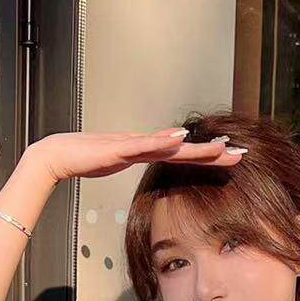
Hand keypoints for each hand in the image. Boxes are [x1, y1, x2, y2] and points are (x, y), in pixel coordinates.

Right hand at [25, 127, 245, 184]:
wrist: (57, 155)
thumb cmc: (84, 159)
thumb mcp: (120, 161)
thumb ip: (140, 156)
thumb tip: (159, 156)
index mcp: (147, 150)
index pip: (184, 155)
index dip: (209, 156)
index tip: (232, 157)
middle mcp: (144, 144)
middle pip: (185, 150)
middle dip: (214, 153)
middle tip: (242, 153)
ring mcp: (133, 144)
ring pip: (171, 146)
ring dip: (196, 147)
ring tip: (221, 148)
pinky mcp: (119, 148)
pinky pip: (144, 145)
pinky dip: (163, 142)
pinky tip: (179, 139)